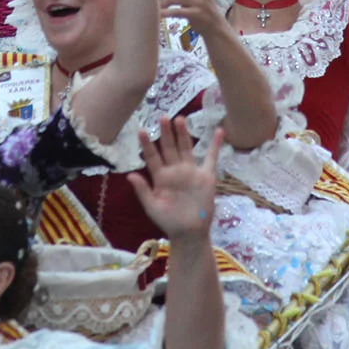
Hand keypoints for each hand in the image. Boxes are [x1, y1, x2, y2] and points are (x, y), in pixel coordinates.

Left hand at [127, 115, 219, 243]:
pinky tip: (219, 131)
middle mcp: (175, 170)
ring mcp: (191, 171)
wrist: (189, 232)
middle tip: (162, 117)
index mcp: (160, 177)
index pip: (152, 157)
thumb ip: (143, 191)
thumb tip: (130, 175)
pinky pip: (211, 158)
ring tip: (180, 119)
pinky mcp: (206, 176)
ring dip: (183, 134)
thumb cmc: (169, 221)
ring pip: (186, 148)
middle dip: (166, 133)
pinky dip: (215, 145)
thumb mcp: (152, 207)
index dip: (147, 145)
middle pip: (169, 147)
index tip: (141, 131)